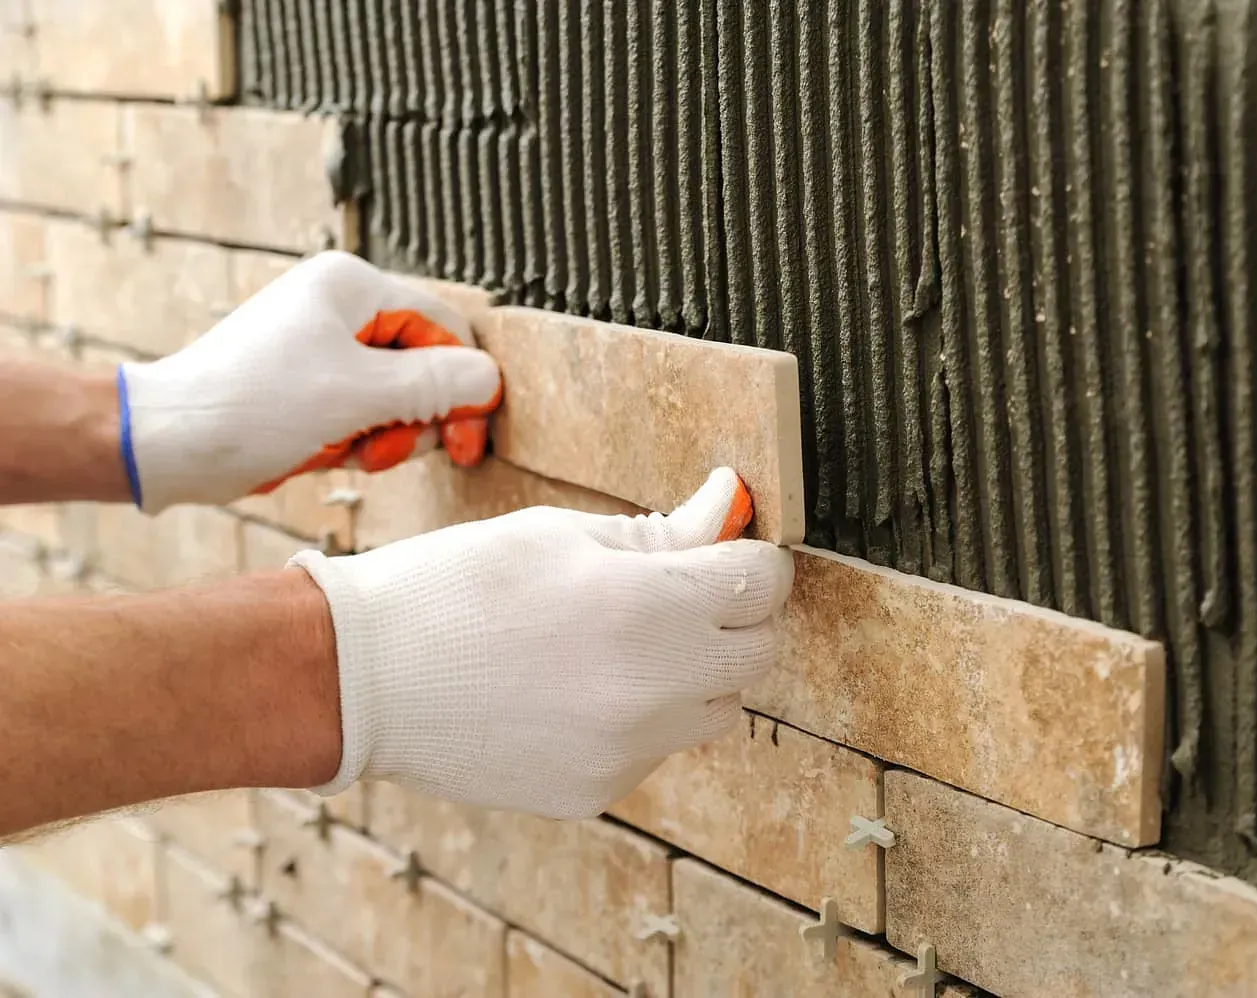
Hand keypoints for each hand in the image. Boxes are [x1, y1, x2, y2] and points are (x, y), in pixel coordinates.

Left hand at [118, 251, 501, 511]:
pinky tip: (326, 452)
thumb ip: (439, 384)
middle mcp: (341, 306)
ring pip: (398, 395)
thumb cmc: (250, 407)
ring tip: (348, 452)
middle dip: (415, 417)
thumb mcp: (361, 394)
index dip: (465, 387)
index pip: (448, 329)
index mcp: (354, 286)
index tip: (461, 442)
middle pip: (426, 364)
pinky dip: (356, 439)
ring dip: (385, 434)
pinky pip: (364, 410)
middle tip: (390, 450)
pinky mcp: (309, 382)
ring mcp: (324, 344)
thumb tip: (490, 380)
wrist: (164, 442)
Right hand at [290, 468, 790, 818]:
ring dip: (694, 674)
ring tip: (618, 648)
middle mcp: (653, 687)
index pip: (763, 583)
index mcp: (648, 605)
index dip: (749, 560)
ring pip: (716, 709)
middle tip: (679, 597)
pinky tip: (573, 694)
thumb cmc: (453, 586)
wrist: (358, 677)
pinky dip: (638, 720)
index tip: (725, 553)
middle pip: (760, 653)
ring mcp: (628, 750)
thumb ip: (661, 532)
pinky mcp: (598, 792)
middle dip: (734, 618)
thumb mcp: (560, 534)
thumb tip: (727, 501)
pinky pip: (656, 750)